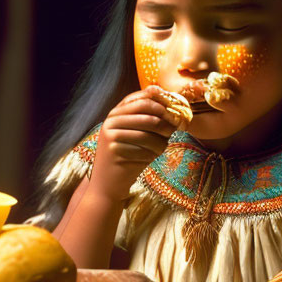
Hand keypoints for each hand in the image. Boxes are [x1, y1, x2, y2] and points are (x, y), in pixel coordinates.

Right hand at [89, 86, 180, 201]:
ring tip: (161, 148)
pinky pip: (143, 150)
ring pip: (148, 134)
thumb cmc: (127, 156)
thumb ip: (148, 119)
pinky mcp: (115, 151)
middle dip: (165, 122)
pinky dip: (152, 154)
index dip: (161, 103)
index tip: (174, 111)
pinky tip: (151, 157)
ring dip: (160, 142)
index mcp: (116, 113)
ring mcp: (111, 135)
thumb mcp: (134, 134)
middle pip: (147, 114)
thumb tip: (174, 109)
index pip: (141, 99)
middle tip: (173, 130)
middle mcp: (111, 121)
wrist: (107, 183)